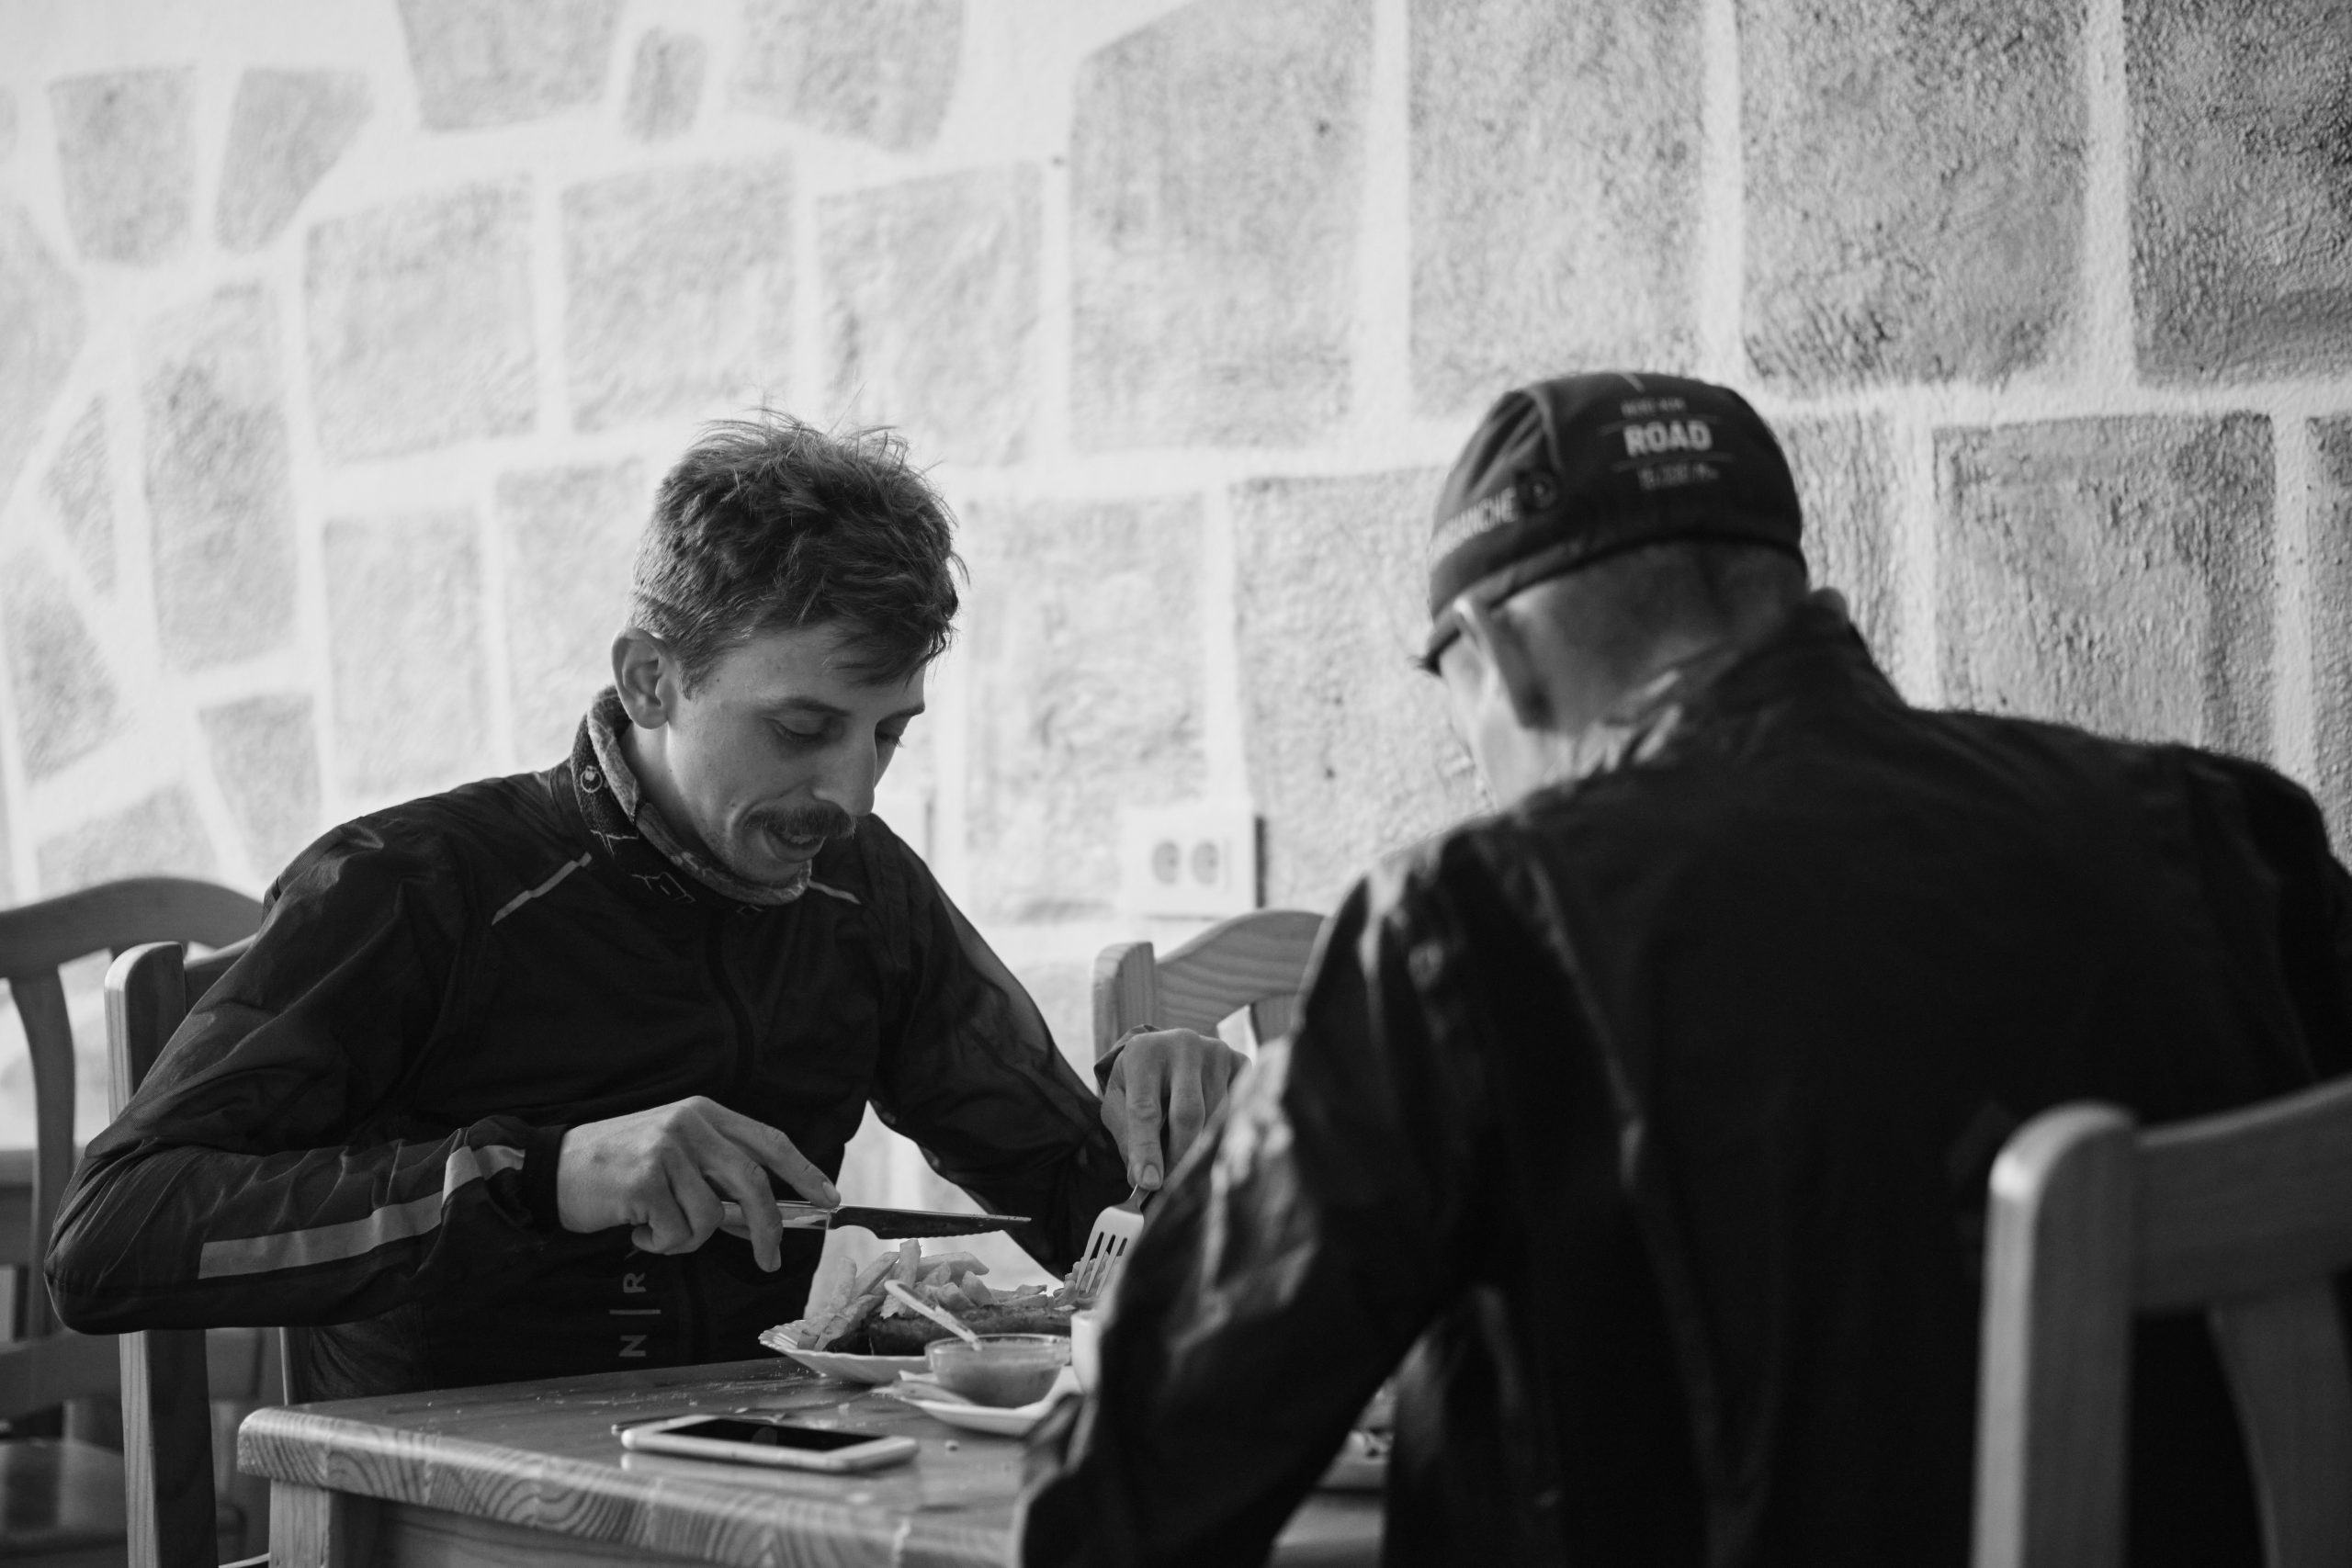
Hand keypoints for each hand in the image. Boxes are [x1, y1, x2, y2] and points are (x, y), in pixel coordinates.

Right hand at [556, 1096, 837, 1271]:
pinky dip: (660, 1243)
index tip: (829, 1199)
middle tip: (770, 1259)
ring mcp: (666, 1149)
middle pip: (753, 1182)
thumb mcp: (675, 1161)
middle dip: (768, 1227)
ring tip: (657, 1227)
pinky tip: (635, 1225)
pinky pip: (677, 1232)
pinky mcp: (643, 1180)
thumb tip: (765, 1219)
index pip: (769, 1141)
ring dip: (688, 1239)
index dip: (804, 1171)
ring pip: (711, 1217)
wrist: (554, 1168)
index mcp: (705, 1113)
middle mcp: (690, 1124)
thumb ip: (718, 1182)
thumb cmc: (619, 1169)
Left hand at [1099, 1027, 1249, 1190]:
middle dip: (1179, 1156)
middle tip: (1171, 1186)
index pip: (1145, 1109)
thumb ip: (1127, 1140)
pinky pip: (1238, 1108)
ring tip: (1187, 1159)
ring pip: (1215, 1117)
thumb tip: (1146, 1181)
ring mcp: (1216, 1051)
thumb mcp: (1119, 1106)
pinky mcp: (1239, 1062)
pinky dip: (1224, 1130)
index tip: (1150, 1184)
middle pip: (1188, 1115)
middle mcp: (1182, 1045)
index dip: (1147, 1149)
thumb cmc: (1137, 1084)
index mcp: (1143, 1053)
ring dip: (1201, 1146)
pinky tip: (1212, 1135)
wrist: (1163, 1051)